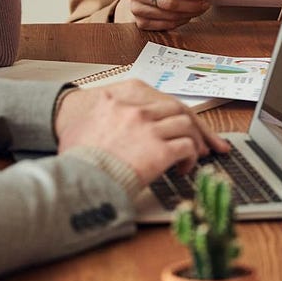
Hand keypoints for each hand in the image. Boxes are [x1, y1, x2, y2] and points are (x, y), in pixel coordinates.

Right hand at [56, 79, 229, 183]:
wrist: (76, 181)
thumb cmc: (76, 160)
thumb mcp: (80, 128)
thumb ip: (101, 118)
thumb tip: (106, 127)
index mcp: (119, 100)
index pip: (158, 99)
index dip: (174, 113)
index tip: (182, 123)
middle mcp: (136, 110)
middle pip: (178, 109)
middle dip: (195, 125)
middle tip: (206, 140)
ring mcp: (149, 129)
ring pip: (186, 125)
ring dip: (194, 141)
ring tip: (194, 155)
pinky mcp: (159, 150)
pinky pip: (187, 148)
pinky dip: (190, 157)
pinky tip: (183, 168)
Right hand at [124, 0, 209, 30]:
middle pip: (167, 2)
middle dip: (190, 5)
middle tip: (205, 4)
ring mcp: (136, 8)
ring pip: (167, 16)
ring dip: (188, 14)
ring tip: (199, 10)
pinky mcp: (140, 23)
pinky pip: (164, 25)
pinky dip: (179, 22)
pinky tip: (188, 16)